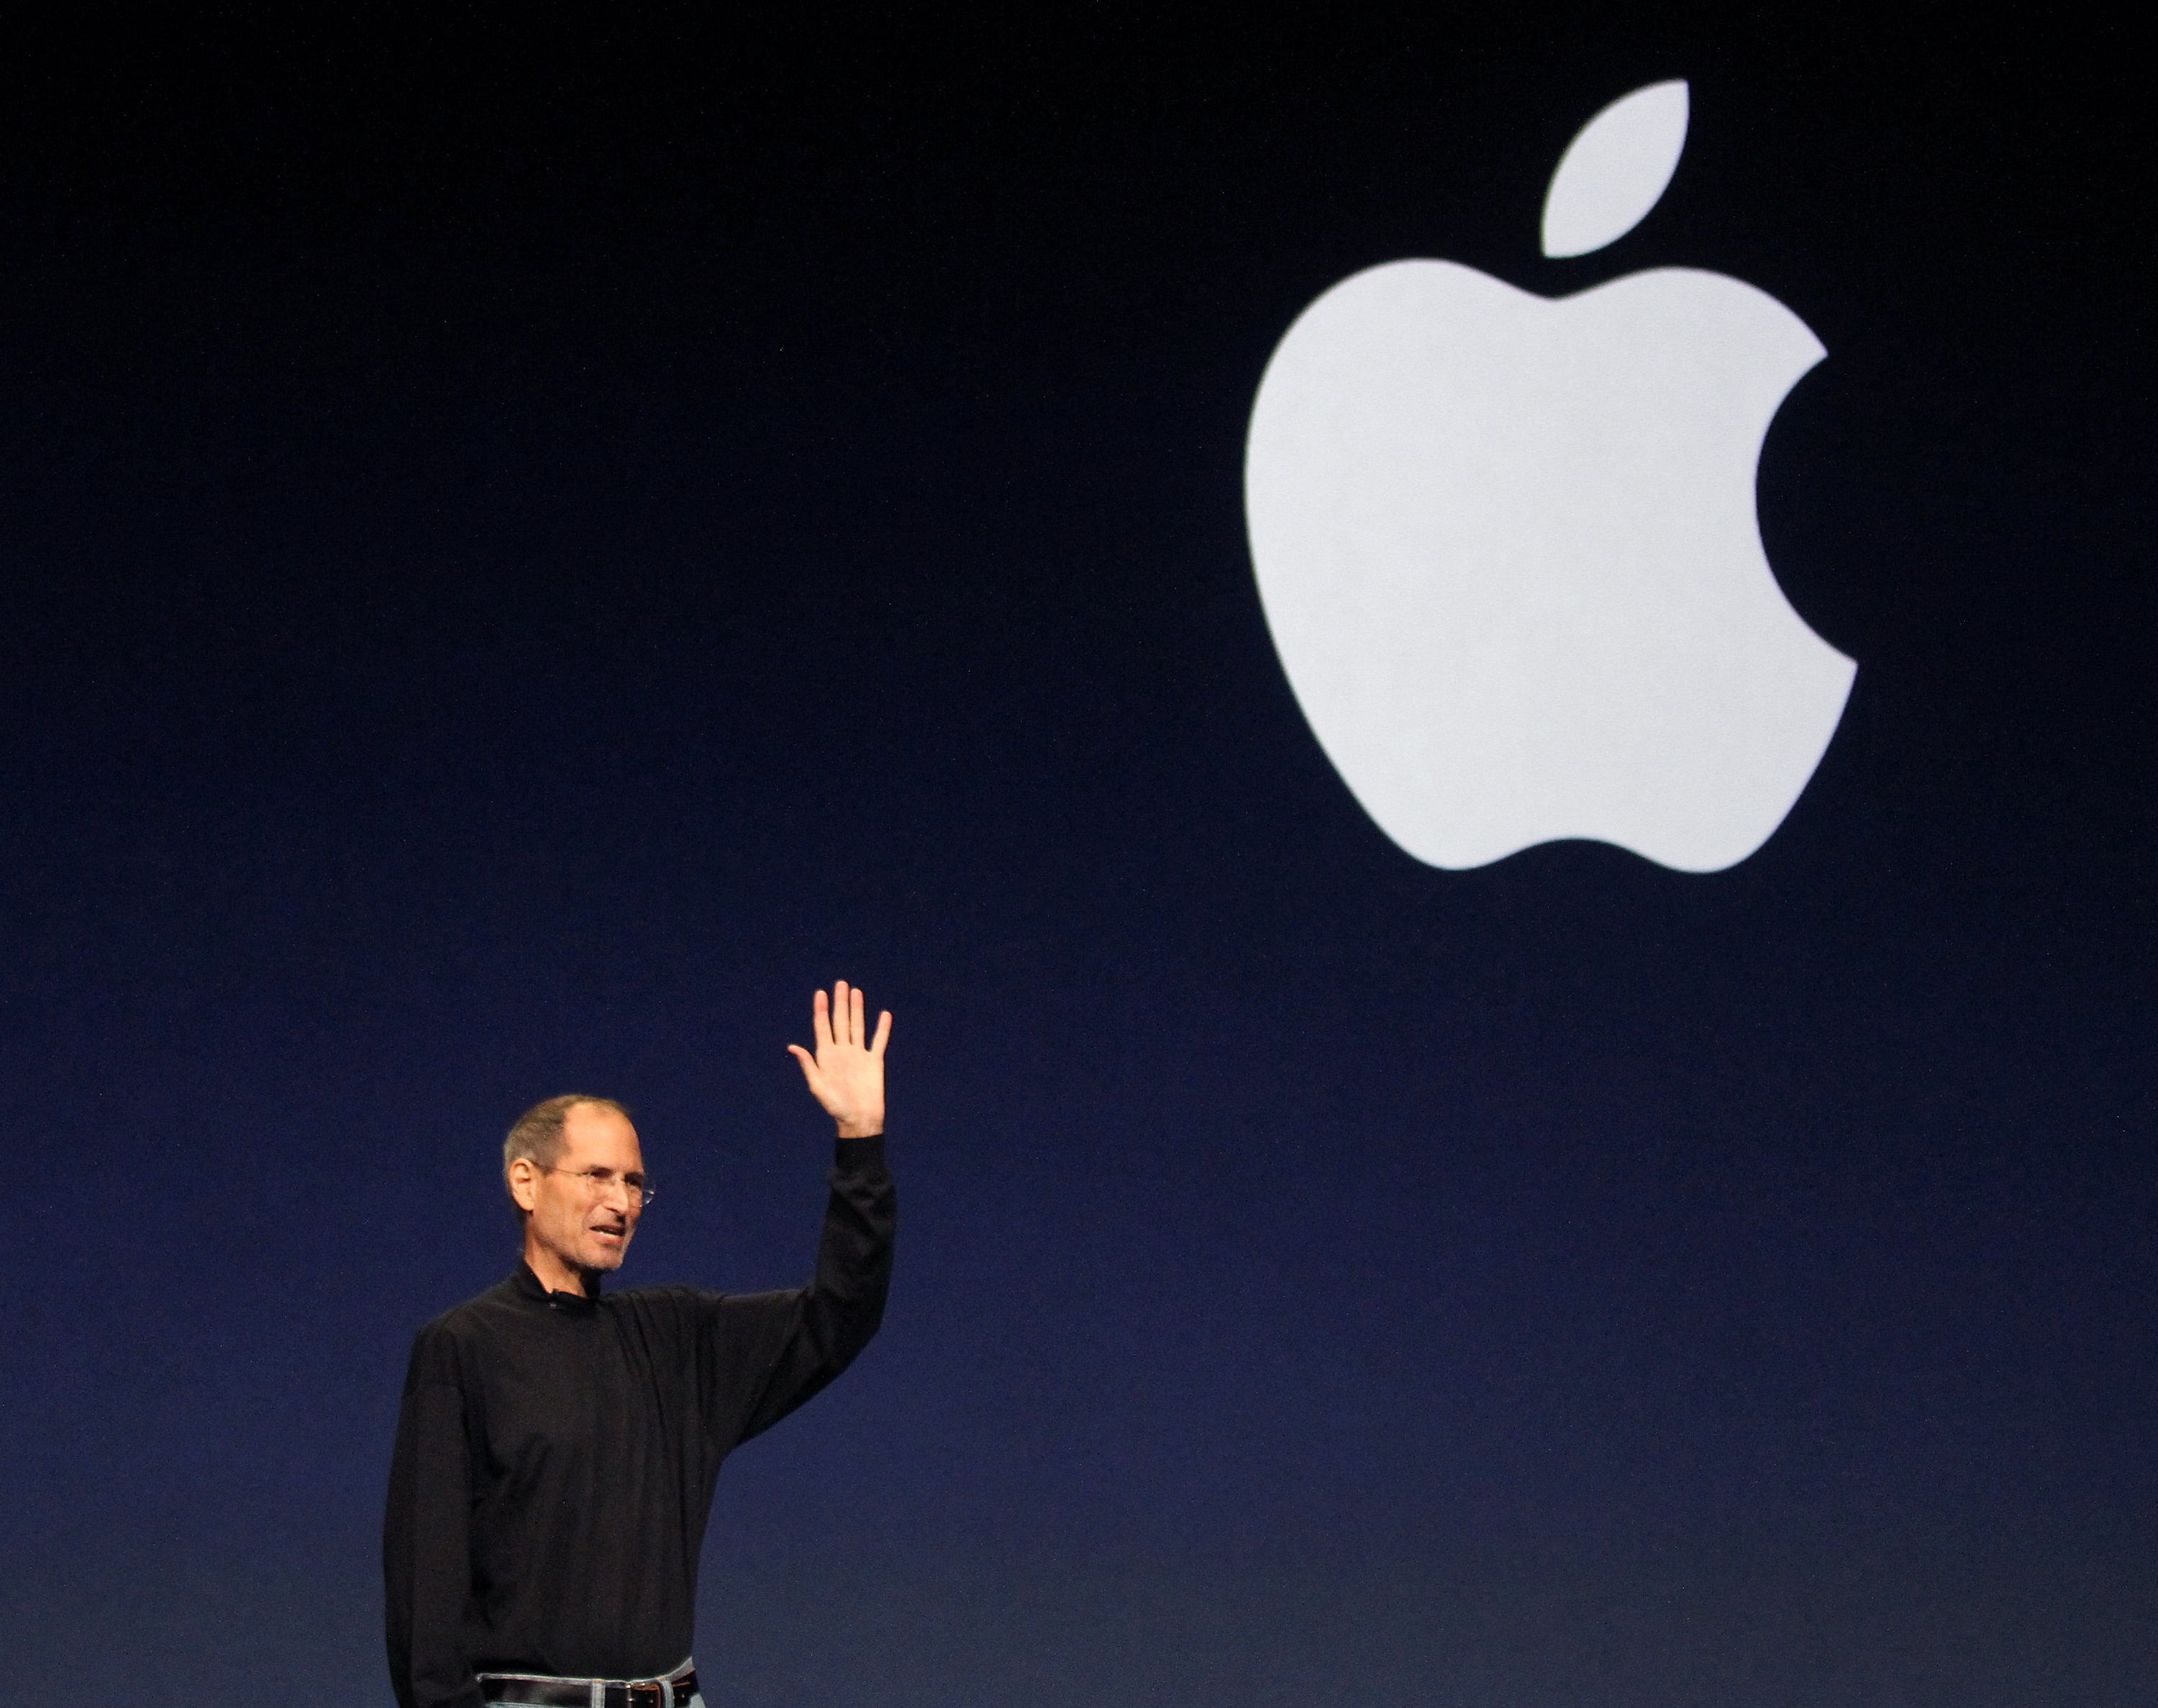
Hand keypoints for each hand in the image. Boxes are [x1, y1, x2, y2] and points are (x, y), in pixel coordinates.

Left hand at [787, 980, 890, 1138]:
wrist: (859, 1120)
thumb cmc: (836, 1107)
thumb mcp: (818, 1087)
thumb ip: (809, 1065)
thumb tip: (793, 1047)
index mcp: (826, 1056)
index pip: (823, 1027)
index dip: (821, 1010)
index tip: (821, 993)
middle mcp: (842, 1051)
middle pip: (841, 1021)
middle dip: (840, 1003)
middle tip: (840, 983)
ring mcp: (858, 1055)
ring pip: (858, 1026)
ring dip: (857, 1009)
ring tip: (856, 992)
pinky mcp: (874, 1061)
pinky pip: (879, 1041)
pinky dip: (882, 1028)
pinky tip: (884, 1015)